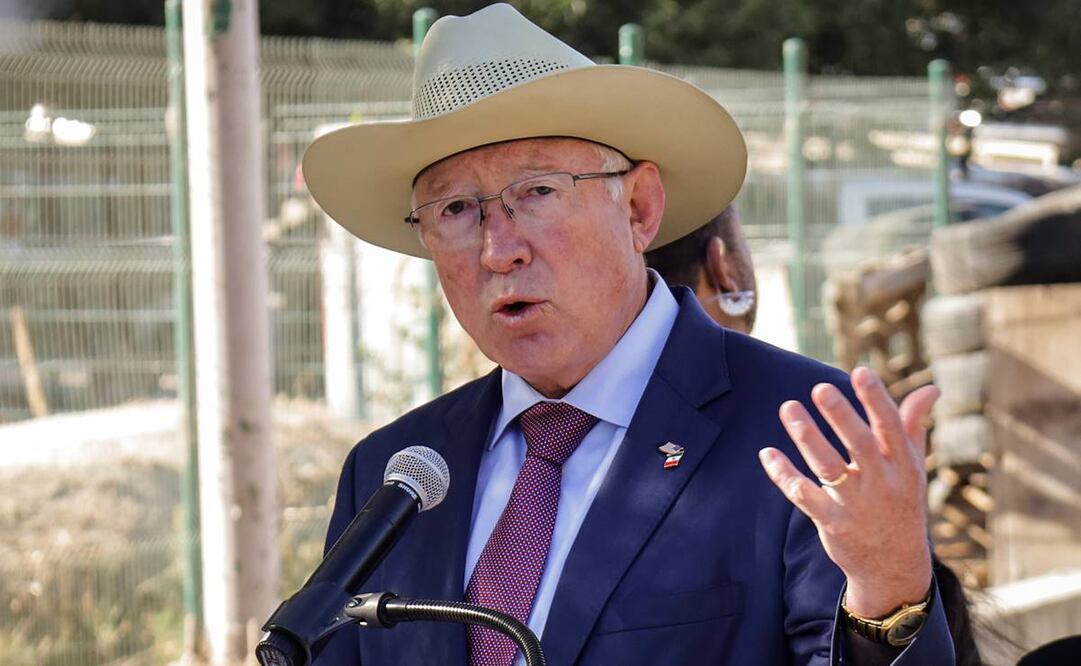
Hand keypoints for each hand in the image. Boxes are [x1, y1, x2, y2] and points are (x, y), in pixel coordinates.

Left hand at [758, 367, 938, 617]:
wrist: (894, 568)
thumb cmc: (901, 504)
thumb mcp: (912, 467)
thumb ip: (912, 425)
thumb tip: (931, 388)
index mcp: (903, 466)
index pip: (891, 427)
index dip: (877, 400)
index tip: (861, 372)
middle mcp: (882, 483)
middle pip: (860, 445)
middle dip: (842, 416)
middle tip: (820, 388)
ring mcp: (856, 505)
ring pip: (829, 468)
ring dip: (807, 437)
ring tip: (788, 408)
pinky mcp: (832, 523)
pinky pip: (804, 495)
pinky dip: (784, 475)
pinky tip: (767, 453)